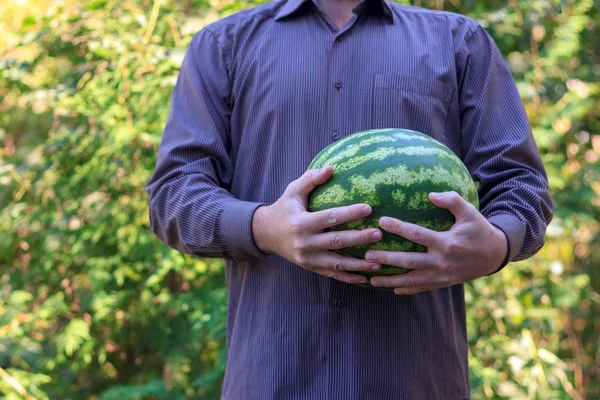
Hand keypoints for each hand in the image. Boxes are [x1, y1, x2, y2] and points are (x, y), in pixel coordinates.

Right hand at [252, 166, 382, 283]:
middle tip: (379, 234)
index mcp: (301, 223)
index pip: (330, 217)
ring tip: (378, 263)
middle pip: (337, 241)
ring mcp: (308, 258)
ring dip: (359, 265)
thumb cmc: (284, 208)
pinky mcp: (310, 268)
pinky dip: (349, 278)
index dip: (349, 213)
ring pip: (337, 263)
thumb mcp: (292, 190)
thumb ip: (311, 179)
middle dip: (359, 238)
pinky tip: (365, 278)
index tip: (368, 208)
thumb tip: (331, 168)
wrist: (266, 234)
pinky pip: (332, 275)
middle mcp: (305, 243)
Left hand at [364, 191, 507, 294]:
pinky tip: (392, 289)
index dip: (399, 228)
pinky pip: (421, 288)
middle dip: (387, 259)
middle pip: (409, 261)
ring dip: (391, 280)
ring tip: (371, 279)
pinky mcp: (443, 283)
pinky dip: (407, 290)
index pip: (418, 235)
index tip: (381, 221)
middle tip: (367, 256)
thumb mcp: (469, 212)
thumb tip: (430, 194)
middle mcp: (442, 261)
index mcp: (447, 242)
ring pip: (412, 280)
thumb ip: (451, 200)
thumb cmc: (479, 230)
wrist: (495, 255)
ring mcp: (442, 275)